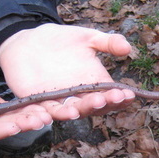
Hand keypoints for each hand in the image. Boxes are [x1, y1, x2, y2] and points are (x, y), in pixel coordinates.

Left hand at [0, 24, 134, 118]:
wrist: (30, 40)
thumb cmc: (62, 41)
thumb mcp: (88, 38)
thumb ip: (108, 42)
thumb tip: (127, 48)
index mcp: (94, 85)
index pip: (111, 97)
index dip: (120, 98)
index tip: (129, 94)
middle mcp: (78, 97)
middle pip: (91, 107)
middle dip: (99, 104)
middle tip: (106, 99)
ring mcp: (57, 101)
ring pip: (66, 112)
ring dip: (72, 113)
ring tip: (75, 111)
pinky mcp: (35, 102)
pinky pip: (38, 113)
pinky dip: (39, 118)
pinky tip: (43, 119)